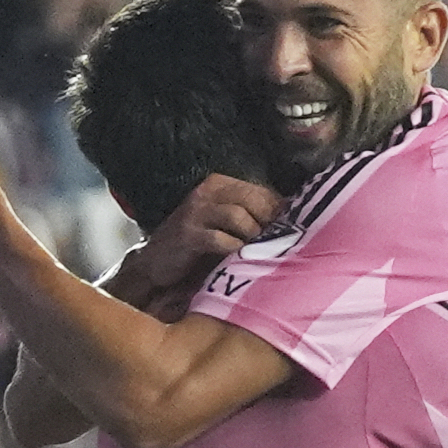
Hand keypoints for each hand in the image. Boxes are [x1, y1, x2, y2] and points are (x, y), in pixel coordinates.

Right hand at [132, 174, 281, 297]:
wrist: (156, 263)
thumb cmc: (198, 245)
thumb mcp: (224, 223)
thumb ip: (250, 217)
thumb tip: (290, 223)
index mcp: (219, 184)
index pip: (261, 191)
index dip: (279, 212)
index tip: (290, 231)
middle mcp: (207, 192)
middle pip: (253, 199)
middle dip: (269, 223)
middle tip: (276, 243)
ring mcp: (196, 212)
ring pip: (239, 217)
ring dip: (253, 237)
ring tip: (257, 252)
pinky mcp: (188, 235)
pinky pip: (221, 240)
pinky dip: (235, 252)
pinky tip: (239, 261)